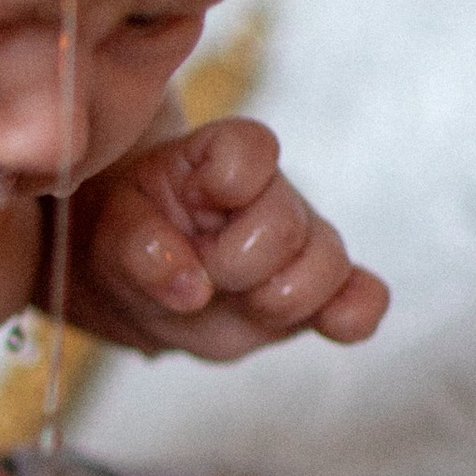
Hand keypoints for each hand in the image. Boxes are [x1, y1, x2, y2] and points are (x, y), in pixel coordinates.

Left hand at [66, 118, 387, 360]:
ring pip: (328, 263)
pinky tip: (334, 324)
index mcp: (220, 157)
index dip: (229, 186)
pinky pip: (362, 298)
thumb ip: (140, 251)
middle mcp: (272, 193)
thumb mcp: (113, 236)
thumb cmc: (132, 238)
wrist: (141, 283)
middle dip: (237, 264)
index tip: (197, 205)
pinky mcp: (316, 294)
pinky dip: (352, 313)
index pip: (252, 150)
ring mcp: (301, 242)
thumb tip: (192, 288)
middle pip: (285, 224)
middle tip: (202, 275)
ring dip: (280, 298)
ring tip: (241, 302)